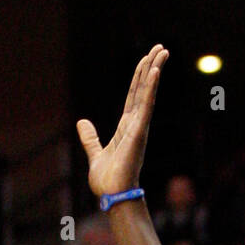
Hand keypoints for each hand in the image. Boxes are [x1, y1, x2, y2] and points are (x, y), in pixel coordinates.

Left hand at [76, 44, 167, 197]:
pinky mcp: (139, 132)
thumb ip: (90, 137)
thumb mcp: (95, 153)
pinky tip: (154, 72)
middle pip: (144, 89)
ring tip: (163, 51)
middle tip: (161, 47)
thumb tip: (81, 122)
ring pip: (148, 93)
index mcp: (127, 127)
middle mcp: (136, 124)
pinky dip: (150, 89)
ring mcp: (139, 127)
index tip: (148, 59)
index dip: (140, 76)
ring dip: (155, 71)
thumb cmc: (107, 180)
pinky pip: (145, 106)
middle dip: (152, 67)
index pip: (135, 95)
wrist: (112, 196)